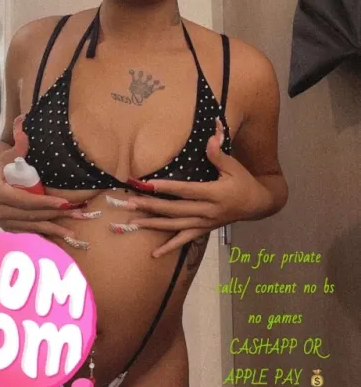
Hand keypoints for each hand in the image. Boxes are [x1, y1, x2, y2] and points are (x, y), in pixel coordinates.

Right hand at [0, 116, 85, 240]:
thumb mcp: (3, 155)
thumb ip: (16, 145)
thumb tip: (23, 123)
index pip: (25, 200)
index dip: (45, 203)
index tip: (65, 202)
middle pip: (31, 215)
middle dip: (55, 215)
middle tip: (77, 213)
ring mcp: (1, 221)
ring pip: (31, 226)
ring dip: (53, 228)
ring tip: (73, 231)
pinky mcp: (7, 228)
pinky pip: (27, 233)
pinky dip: (43, 235)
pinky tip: (58, 238)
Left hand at [127, 119, 270, 256]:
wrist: (257, 205)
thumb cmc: (244, 182)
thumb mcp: (234, 166)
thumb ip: (219, 153)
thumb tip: (213, 133)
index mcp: (214, 194)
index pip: (186, 190)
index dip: (166, 188)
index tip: (147, 184)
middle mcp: (207, 211)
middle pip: (174, 209)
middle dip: (150, 206)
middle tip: (129, 203)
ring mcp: (204, 223)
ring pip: (175, 225)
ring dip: (153, 224)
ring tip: (133, 221)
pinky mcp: (203, 230)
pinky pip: (184, 240)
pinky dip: (169, 247)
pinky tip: (154, 254)